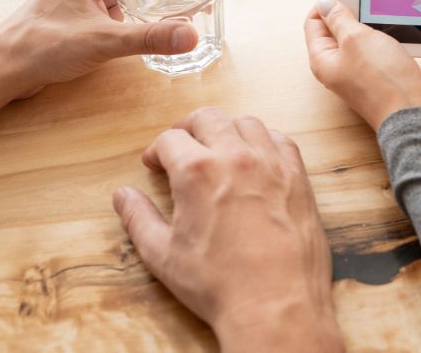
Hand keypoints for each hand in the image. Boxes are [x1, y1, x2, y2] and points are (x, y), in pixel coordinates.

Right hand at [112, 107, 343, 352]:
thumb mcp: (163, 255)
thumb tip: (122, 196)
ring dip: (227, 129)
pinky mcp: (298, 176)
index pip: (170, 140)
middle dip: (188, 128)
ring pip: (247, 123)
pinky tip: (257, 157)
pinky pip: (280, 140)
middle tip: (181, 147)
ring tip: (218, 148)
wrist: (276, 303)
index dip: (156, 150)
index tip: (153, 163)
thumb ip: (138, 218)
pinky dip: (265, 140)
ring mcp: (272, 163)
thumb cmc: (218, 283)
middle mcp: (236, 156)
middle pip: (208, 118)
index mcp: (198, 171)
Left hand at [304, 0, 420, 129]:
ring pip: (358, 37)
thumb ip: (339, 19)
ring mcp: (360, 71)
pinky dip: (381, 33)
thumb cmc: (383, 81)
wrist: (415, 111)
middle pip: (335, 28)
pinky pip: (375, 47)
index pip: (314, 22)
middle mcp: (339, 67)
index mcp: (323, 60)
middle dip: (347, 7)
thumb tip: (325, 3)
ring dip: (366, 20)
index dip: (325, 0)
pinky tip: (392, 24)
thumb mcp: (356, 39)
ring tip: (379, 4)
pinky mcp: (381, 73)